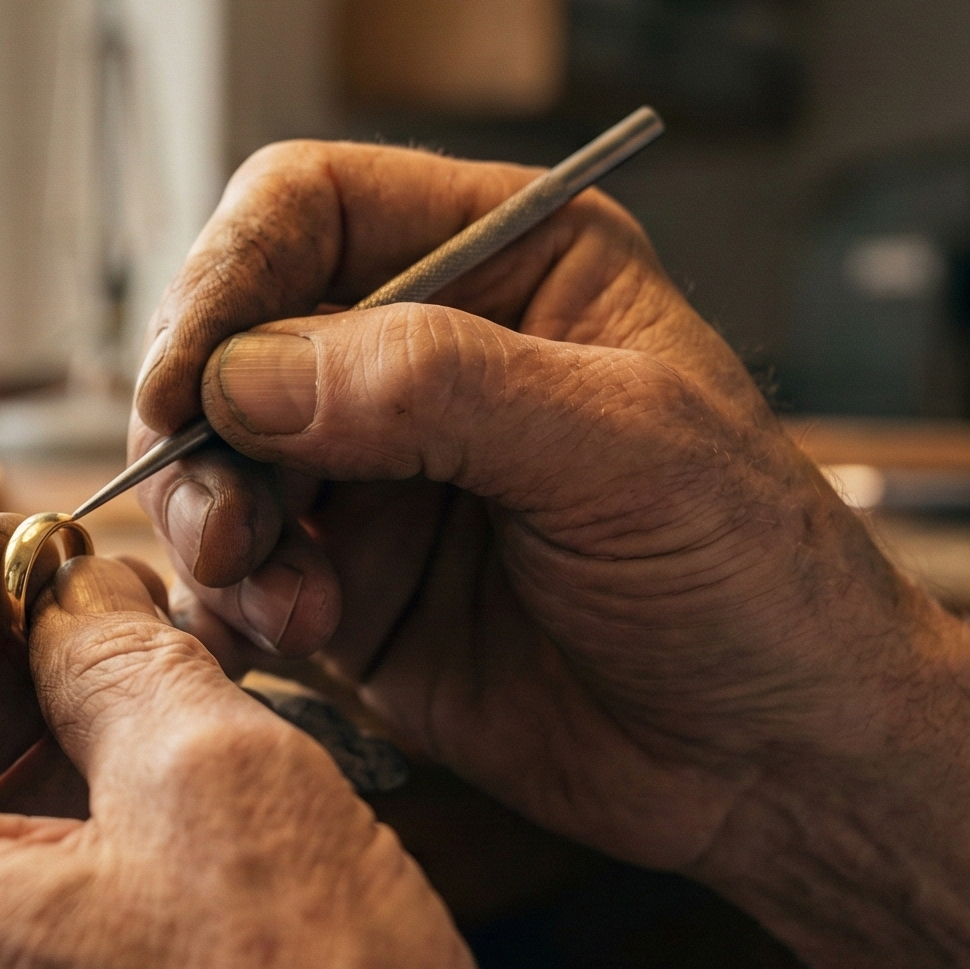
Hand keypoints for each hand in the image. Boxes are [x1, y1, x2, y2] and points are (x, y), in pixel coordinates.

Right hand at [135, 142, 926, 871]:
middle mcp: (421, 354)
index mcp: (505, 259)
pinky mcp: (350, 591)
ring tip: (287, 607)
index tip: (186, 381)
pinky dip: (232, 609)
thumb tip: (249, 375)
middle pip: (231, 340)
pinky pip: (233, 579)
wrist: (783, 762)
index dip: (227, 277)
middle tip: (226, 526)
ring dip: (215, 529)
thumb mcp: (622, 449)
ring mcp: (377, 476)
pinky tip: (292, 645)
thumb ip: (436, 389)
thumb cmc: (757, 575)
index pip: (309, 206)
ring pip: (213, 463)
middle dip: (202, 432)